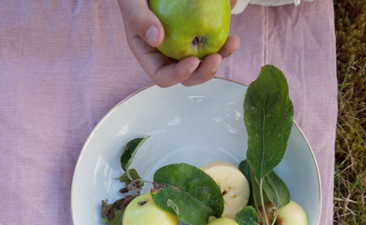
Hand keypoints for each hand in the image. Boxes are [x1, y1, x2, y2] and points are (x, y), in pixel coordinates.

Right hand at [117, 0, 239, 87]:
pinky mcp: (198, 26)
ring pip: (204, 57)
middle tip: (218, 57)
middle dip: (205, 70)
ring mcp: (185, 41)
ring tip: (234, 42)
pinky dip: (224, 26)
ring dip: (221, 53)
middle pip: (188, 73)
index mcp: (150, 54)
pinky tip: (232, 8)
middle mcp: (168, 52)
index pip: (163, 76)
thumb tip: (156, 39)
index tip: (192, 62)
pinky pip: (213, 32)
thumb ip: (139, 20)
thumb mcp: (131, 3)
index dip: (178, 75)